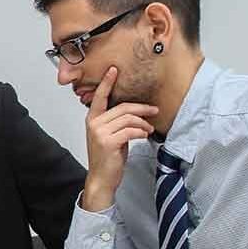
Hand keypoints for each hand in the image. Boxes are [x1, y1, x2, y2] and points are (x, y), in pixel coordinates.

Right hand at [81, 67, 157, 211]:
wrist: (102, 178)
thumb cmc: (107, 158)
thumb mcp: (110, 136)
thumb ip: (116, 122)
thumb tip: (135, 112)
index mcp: (93, 119)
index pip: (99, 97)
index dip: (107, 83)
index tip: (113, 70)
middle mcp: (94, 123)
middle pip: (122, 108)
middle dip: (141, 108)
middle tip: (154, 110)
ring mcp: (100, 132)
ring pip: (128, 119)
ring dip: (143, 123)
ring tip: (149, 129)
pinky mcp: (108, 142)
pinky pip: (130, 130)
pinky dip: (140, 132)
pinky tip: (144, 135)